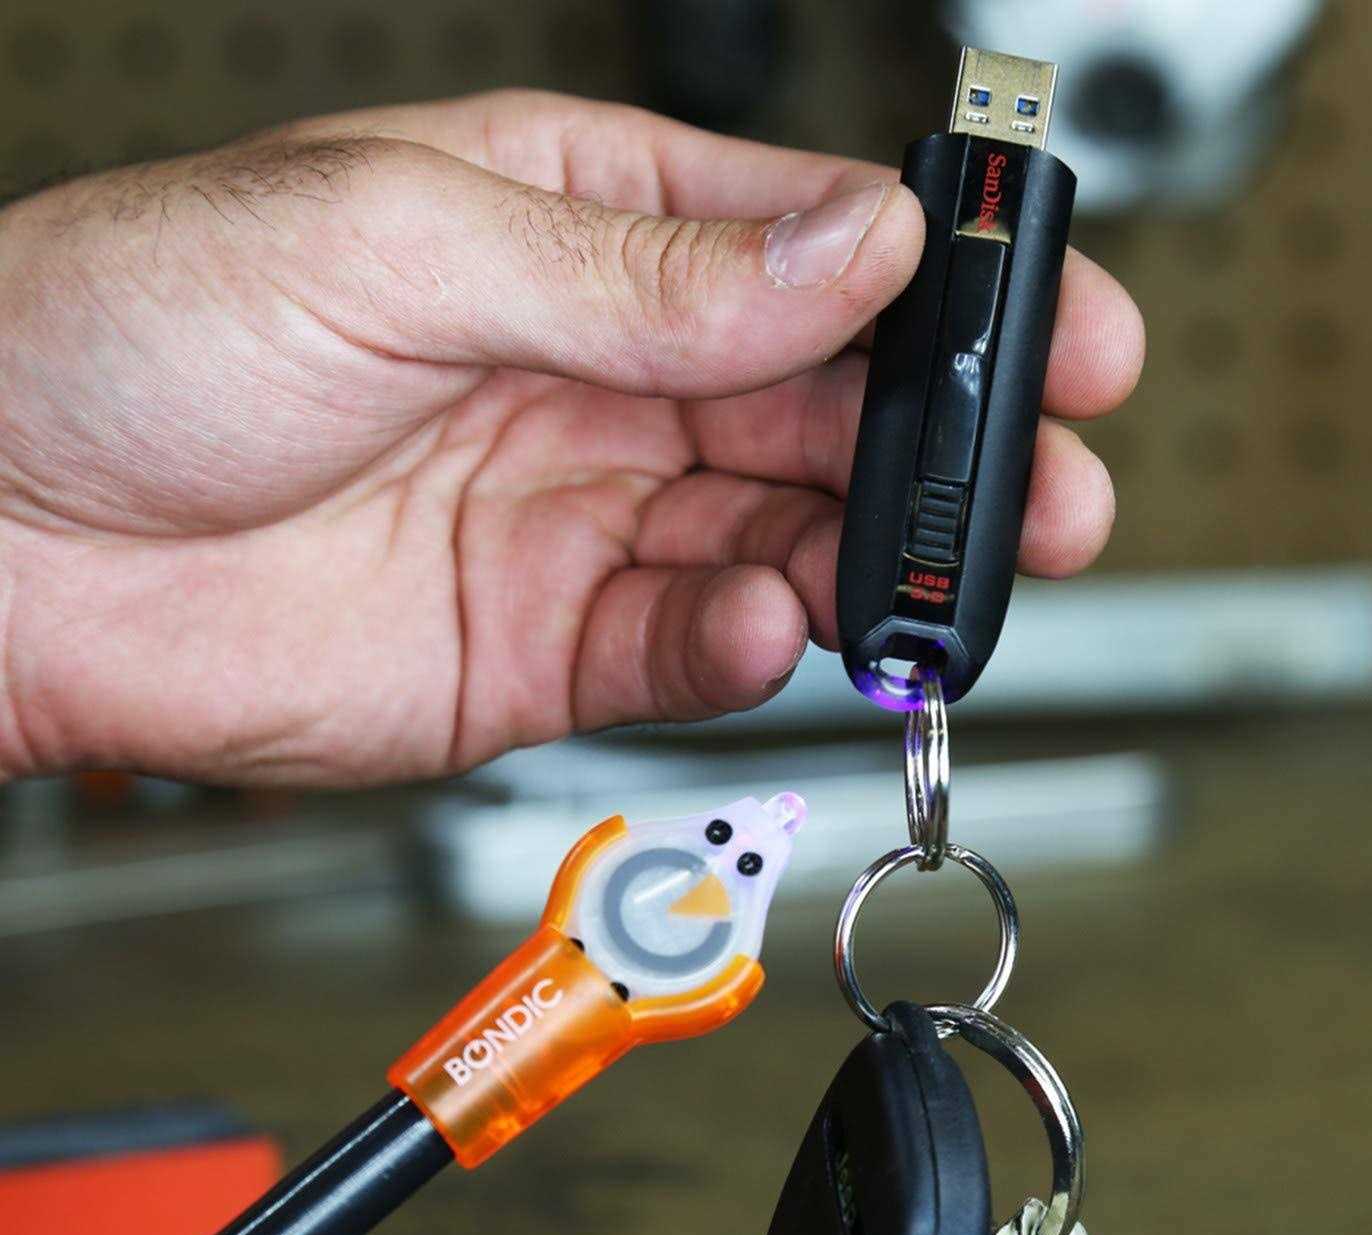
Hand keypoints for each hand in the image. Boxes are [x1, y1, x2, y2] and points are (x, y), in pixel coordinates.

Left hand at [0, 91, 1142, 785]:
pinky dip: (744, 643)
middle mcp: (600, 377)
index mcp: (579, 229)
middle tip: (1045, 490)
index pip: (809, 247)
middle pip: (825, 410)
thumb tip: (846, 253)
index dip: (942, 285)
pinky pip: (686, 646)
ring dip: (867, 565)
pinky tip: (766, 624)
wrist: (5, 540)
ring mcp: (581, 517)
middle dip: (948, 454)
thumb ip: (645, 269)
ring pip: (780, 537)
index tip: (1046, 318)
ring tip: (927, 582)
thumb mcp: (401, 241)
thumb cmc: (133, 334)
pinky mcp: (546, 647)